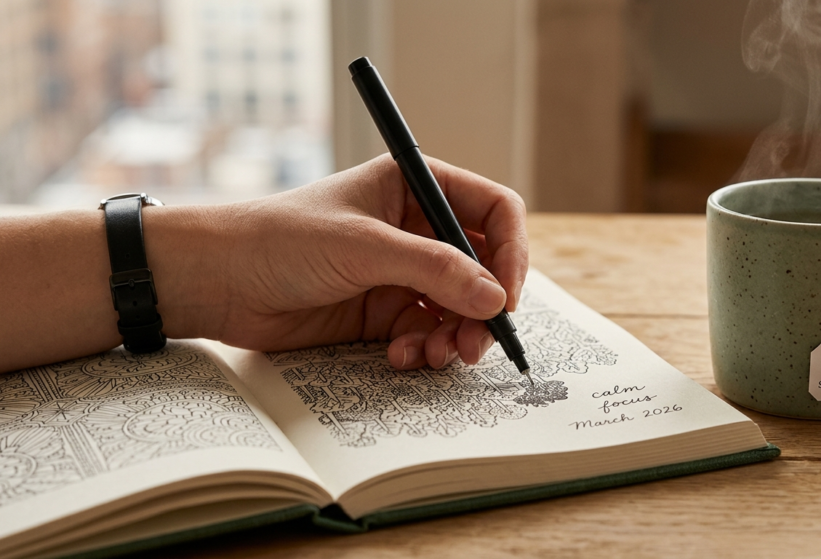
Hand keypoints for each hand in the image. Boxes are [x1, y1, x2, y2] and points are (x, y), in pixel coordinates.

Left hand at [190, 154, 528, 369]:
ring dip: (458, 335)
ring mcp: (403, 273)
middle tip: (478, 341)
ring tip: (440, 356)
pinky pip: (429, 333)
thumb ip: (433, 270)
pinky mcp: (384, 312)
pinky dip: (426, 349)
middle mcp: (416, 229)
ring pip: (460, 308)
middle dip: (485, 307)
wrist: (219, 281)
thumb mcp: (363, 247)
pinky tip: (402, 356)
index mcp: (416, 187)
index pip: (493, 212)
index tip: (508, 295)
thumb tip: (495, 299)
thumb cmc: (281, 239)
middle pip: (483, 268)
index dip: (511, 252)